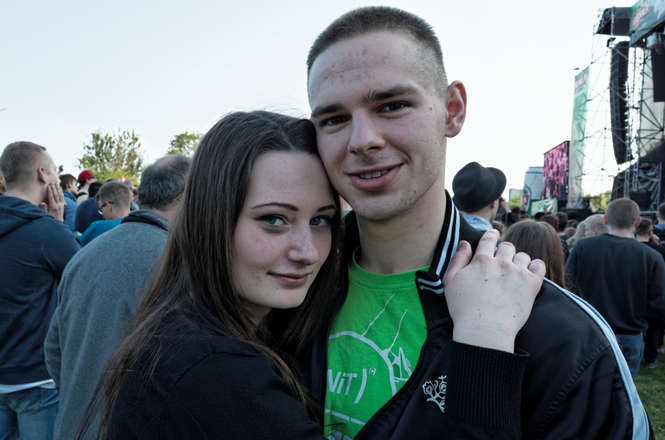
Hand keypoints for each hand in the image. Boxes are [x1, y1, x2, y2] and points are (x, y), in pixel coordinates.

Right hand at [39, 183, 64, 220]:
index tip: (48, 186)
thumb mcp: (45, 214)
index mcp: (53, 207)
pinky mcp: (63, 205)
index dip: (50, 191)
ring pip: (60, 195)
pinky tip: (60, 189)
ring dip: (58, 189)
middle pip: (56, 195)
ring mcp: (61, 205)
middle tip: (52, 182)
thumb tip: (42, 203)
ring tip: (57, 184)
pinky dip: (61, 192)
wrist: (57, 223)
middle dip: (54, 188)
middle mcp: (58, 205)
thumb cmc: (49, 219)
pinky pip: (62, 197)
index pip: (51, 197)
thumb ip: (44, 209)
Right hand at [443, 229, 545, 352]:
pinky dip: (536, 267)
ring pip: (523, 256)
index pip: (488, 239)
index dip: (491, 236)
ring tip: (514, 271)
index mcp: (481, 260)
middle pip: (507, 246)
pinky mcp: (531, 284)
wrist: (484, 329)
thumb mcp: (451, 282)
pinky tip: (530, 273)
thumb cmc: (463, 309)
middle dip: (505, 251)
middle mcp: (500, 262)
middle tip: (502, 261)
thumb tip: (465, 243)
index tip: (493, 235)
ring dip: (519, 261)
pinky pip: (539, 266)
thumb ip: (458, 259)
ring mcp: (517, 272)